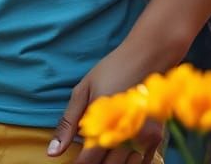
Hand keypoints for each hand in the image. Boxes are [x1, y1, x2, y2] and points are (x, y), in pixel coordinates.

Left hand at [48, 47, 163, 162]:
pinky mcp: (157, 138)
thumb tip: (52, 151)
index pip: (89, 157)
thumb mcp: (84, 90)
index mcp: (105, 121)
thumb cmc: (111, 70)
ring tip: (101, 155)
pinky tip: (119, 155)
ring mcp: (145, 138)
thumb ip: (68, 123)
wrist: (147, 57)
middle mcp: (127, 134)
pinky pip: (143, 162)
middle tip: (84, 157)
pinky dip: (130, 162)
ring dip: (113, 163)